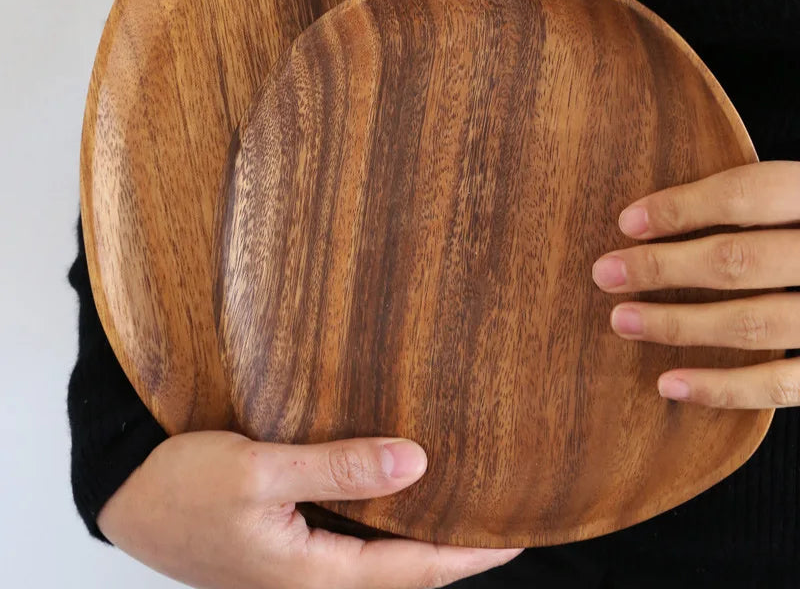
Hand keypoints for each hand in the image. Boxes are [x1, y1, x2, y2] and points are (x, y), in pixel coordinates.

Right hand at [98, 431, 520, 588]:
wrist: (129, 497)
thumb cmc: (185, 489)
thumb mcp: (260, 473)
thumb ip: (338, 469)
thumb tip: (416, 462)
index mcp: (314, 575)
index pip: (415, 569)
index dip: (471, 553)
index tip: (519, 535)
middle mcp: (314, 580)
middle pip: (404, 570)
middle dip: (457, 549)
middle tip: (504, 517)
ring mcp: (300, 566)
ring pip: (381, 555)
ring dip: (423, 535)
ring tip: (466, 504)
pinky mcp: (287, 547)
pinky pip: (353, 541)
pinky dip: (387, 522)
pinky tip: (398, 494)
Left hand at [591, 161, 799, 409]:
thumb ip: (762, 205)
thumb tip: (653, 219)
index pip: (748, 194)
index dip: (682, 207)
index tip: (627, 221)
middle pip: (740, 260)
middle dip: (662, 268)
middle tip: (605, 273)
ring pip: (753, 323)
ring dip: (678, 325)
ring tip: (620, 320)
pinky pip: (779, 385)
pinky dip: (720, 389)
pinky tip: (667, 383)